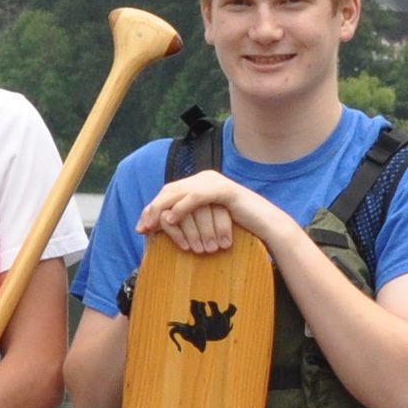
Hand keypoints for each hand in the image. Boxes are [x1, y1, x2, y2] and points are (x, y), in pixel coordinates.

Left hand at [134, 172, 279, 255]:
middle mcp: (204, 178)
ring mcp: (214, 182)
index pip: (169, 193)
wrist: (266, 226)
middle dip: (153, 209)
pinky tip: (172, 219)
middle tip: (142, 228)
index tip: (141, 228)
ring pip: (180, 191)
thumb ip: (190, 222)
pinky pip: (197, 196)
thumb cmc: (238, 229)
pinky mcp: (224, 189)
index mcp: (199, 184)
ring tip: (152, 225)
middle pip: (170, 190)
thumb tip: (165, 229)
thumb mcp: (207, 224)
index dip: (152, 209)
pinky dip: (182, 207)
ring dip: (162, 209)